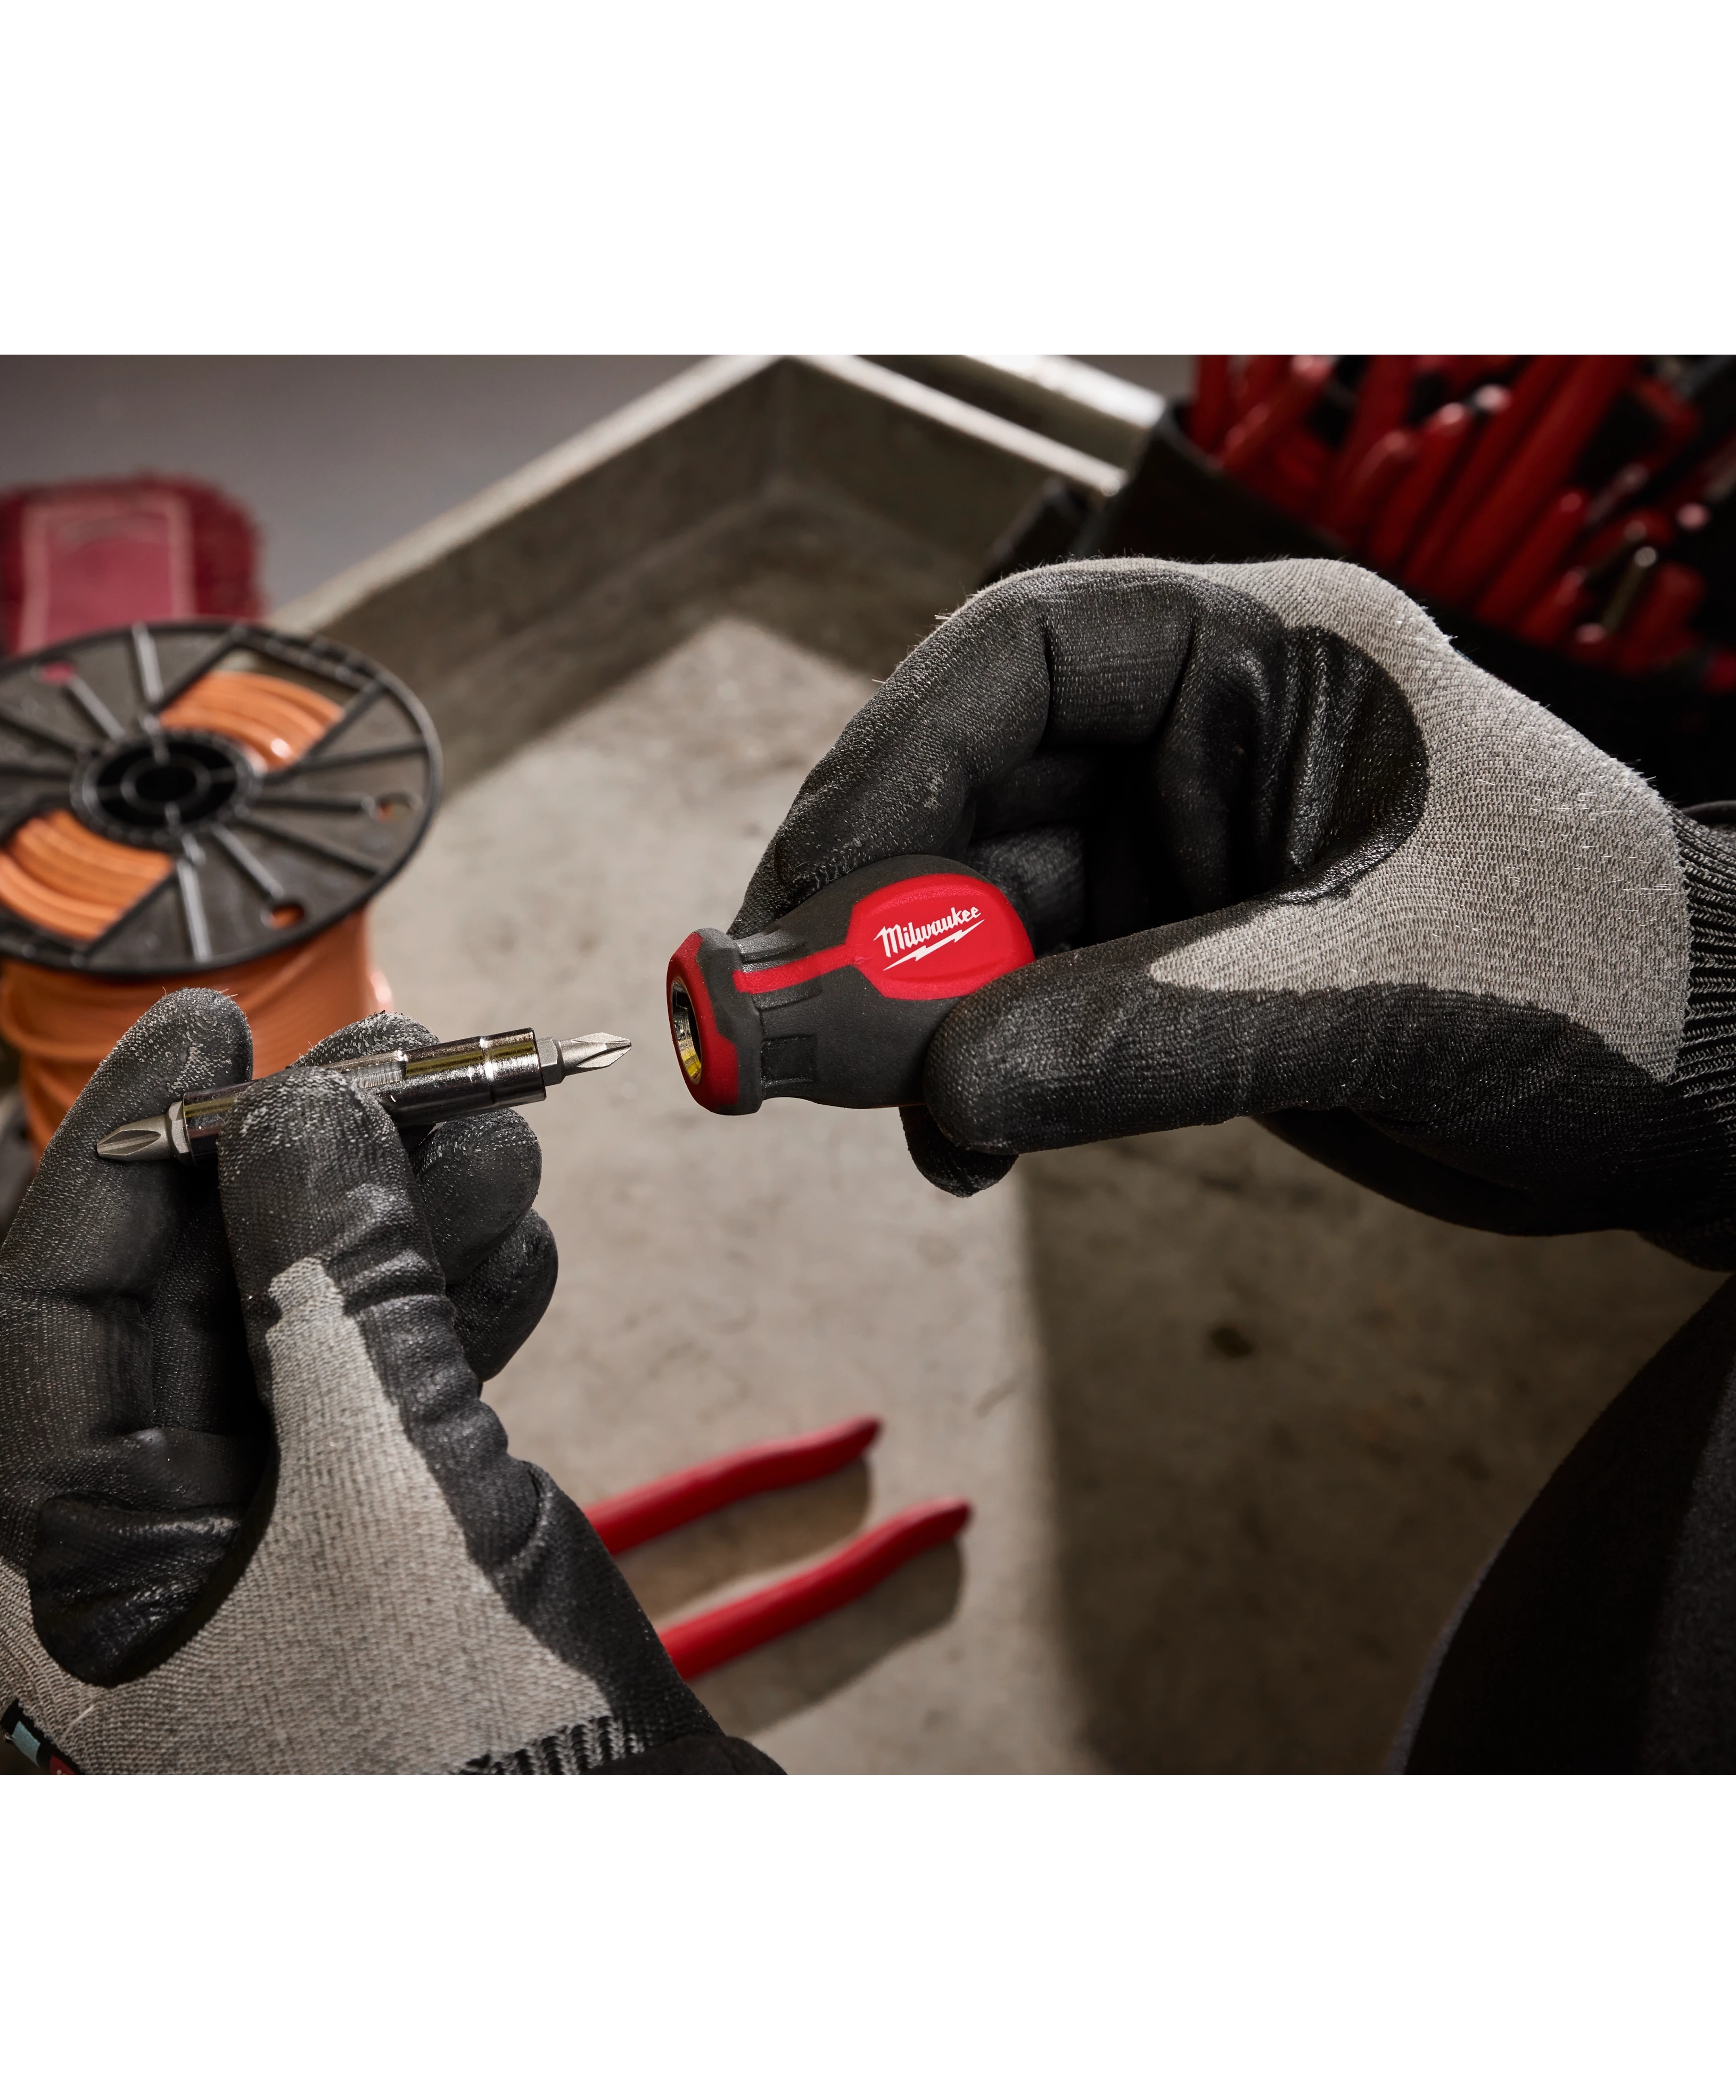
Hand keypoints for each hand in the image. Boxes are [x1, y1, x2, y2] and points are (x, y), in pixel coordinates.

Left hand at [0, 993, 728, 1773]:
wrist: (629, 1864)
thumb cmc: (468, 1755)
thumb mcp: (383, 1492)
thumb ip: (333, 1285)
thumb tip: (310, 1105)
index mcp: (87, 1565)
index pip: (60, 1304)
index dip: (133, 1147)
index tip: (212, 1029)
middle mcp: (167, 1548)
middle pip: (207, 1293)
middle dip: (312, 1163)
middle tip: (408, 1056)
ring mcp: (287, 1541)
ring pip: (319, 1323)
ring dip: (408, 1218)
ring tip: (499, 1131)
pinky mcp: (393, 1540)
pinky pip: (399, 1383)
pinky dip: (461, 1301)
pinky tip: (520, 1239)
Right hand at [737, 558, 1735, 1262]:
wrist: (1698, 1092)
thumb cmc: (1598, 978)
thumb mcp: (1371, 988)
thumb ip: (1145, 1032)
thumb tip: (937, 1097)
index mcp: (1265, 661)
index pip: (1021, 660)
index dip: (891, 764)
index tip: (812, 893)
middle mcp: (1199, 746)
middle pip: (966, 799)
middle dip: (862, 913)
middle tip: (755, 1025)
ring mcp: (1175, 866)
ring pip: (975, 922)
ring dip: (896, 1011)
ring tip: (837, 1092)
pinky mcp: (1168, 974)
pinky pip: (1020, 1013)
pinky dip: (969, 1075)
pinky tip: (958, 1141)